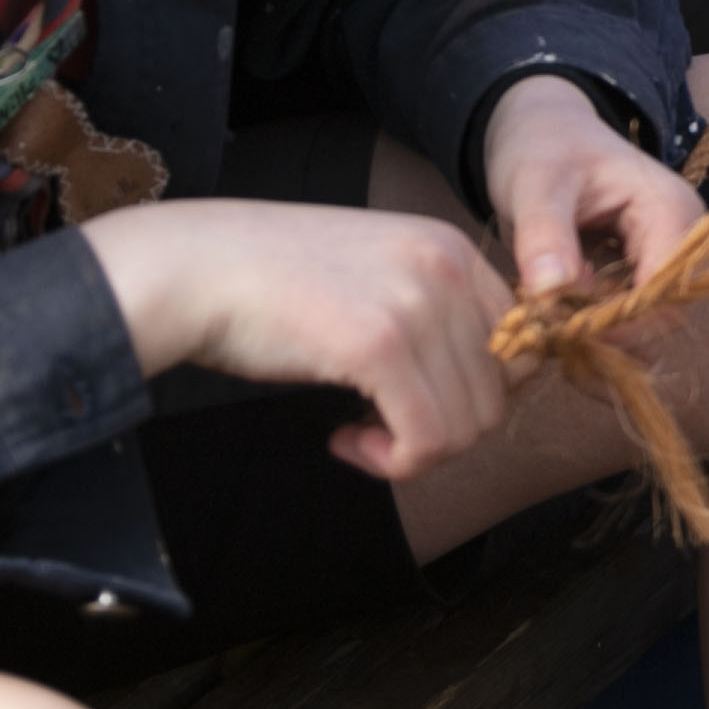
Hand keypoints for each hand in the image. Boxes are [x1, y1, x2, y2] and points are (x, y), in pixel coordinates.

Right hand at [80, 199, 520, 484]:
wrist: (193, 270)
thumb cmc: (271, 284)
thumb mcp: (373, 277)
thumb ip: (432, 316)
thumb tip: (483, 396)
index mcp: (450, 246)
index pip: (516, 350)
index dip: (471, 396)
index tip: (413, 404)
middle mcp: (444, 265)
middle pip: (496, 395)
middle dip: (442, 431)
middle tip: (381, 429)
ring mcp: (416, 302)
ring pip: (466, 427)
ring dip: (412, 451)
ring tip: (357, 432)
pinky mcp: (380, 344)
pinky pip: (425, 442)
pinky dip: (390, 462)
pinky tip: (345, 439)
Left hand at [480, 75, 704, 305]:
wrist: (544, 132)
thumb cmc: (544, 148)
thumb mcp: (535, 183)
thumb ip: (543, 234)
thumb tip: (550, 290)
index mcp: (671, 209)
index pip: (664, 293)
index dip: (618, 320)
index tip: (561, 327)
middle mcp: (683, 238)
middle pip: (661, 315)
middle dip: (605, 327)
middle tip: (548, 321)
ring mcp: (669, 257)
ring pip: (646, 322)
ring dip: (597, 328)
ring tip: (550, 310)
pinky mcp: (648, 272)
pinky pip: (631, 316)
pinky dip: (595, 320)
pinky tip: (561, 306)